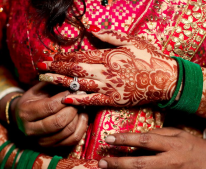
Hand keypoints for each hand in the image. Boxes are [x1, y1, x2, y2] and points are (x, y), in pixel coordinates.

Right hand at [13, 82, 87, 146]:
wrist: (22, 118)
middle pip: (59, 122)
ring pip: (67, 132)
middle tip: (79, 99)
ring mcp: (41, 141)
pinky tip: (82, 116)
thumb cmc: (33, 100)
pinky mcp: (51, 147)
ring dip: (78, 117)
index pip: (50, 107)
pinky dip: (81, 128)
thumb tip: (72, 82)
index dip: (65, 98)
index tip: (73, 90)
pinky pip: (72, 140)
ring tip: (81, 106)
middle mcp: (31, 130)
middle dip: (73, 109)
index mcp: (25, 112)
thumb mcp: (38, 89)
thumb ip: (52, 84)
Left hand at [38, 29, 178, 106]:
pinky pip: (93, 101)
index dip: (63, 57)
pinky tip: (65, 99)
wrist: (165, 79)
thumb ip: (110, 36)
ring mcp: (108, 87)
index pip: (80, 56)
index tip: (50, 57)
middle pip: (75, 70)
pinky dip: (78, 100)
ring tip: (45, 81)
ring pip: (79, 84)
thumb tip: (91, 30)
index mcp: (108, 56)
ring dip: (61, 83)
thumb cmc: (150, 58)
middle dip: (56, 69)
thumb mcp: (132, 40)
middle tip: (41, 68)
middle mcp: (104, 72)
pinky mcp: (113, 100)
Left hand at [97, 127, 205, 168]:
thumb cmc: (195, 146)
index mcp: (171, 145)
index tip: (109, 138)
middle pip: (139, 163)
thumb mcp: (179, 134)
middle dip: (117, 163)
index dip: (125, 139)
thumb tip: (137, 137)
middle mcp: (170, 162)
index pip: (144, 140)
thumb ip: (158, 134)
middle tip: (101, 163)